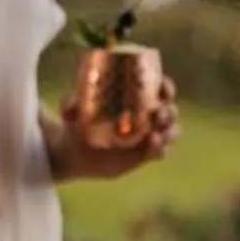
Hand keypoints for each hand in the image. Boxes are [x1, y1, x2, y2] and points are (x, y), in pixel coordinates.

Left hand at [53, 87, 178, 181]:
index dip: (166, 87)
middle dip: (169, 111)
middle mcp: (146, 115)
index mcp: (136, 98)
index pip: (159, 89)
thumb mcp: (72, 111)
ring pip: (170, 131)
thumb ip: (70, 105)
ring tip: (155, 135)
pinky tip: (153, 145)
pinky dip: (160, 148)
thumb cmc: (77, 123)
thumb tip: (69, 106)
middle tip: (158, 113)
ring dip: (169, 131)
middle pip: (169, 110)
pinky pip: (160, 151)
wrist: (75, 152)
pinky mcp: (145, 154)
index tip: (162, 86)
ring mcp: (148, 135)